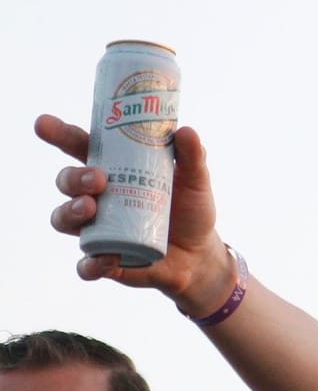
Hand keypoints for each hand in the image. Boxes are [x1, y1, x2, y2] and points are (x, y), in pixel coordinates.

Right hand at [35, 114, 235, 315]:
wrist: (201, 256)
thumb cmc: (190, 211)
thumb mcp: (196, 182)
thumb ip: (192, 157)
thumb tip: (186, 132)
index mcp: (112, 171)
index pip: (79, 148)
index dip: (58, 134)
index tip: (43, 124)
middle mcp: (97, 199)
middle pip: (66, 181)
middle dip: (73, 178)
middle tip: (97, 179)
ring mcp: (98, 231)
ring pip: (63, 219)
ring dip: (69, 212)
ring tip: (89, 208)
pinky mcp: (106, 261)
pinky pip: (86, 266)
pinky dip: (92, 263)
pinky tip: (107, 257)